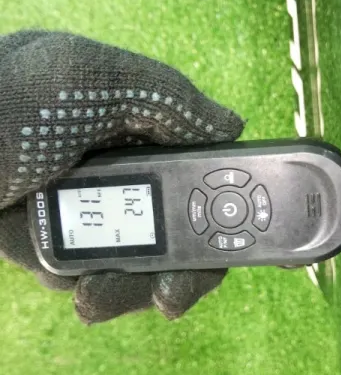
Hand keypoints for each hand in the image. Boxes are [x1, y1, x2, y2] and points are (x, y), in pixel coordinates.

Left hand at [0, 29, 244, 322]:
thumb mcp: (85, 76)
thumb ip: (167, 98)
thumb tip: (234, 122)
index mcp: (130, 116)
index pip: (202, 162)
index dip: (229, 200)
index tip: (252, 244)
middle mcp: (114, 159)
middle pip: (180, 221)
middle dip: (181, 264)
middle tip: (171, 298)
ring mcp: (85, 202)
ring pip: (139, 257)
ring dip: (129, 284)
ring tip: (95, 297)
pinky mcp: (53, 238)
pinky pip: (94, 271)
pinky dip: (91, 284)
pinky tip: (76, 285)